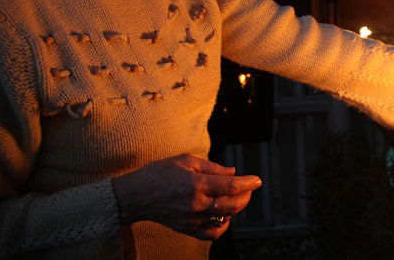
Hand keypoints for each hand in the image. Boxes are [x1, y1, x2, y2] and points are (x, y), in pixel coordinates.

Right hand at [111, 153, 261, 240]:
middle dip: (246, 195)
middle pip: (232, 204)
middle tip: (248, 187)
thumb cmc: (160, 173)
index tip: (258, 179)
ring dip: (236, 208)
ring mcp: (192, 219)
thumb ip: (212, 167)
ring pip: (225, 218)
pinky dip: (223, 225)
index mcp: (196, 184)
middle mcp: (196, 204)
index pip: (231, 186)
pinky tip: (224, 214)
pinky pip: (212, 233)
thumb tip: (233, 171)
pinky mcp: (187, 229)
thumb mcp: (186, 161)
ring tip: (236, 197)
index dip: (248, 183)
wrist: (136, 196)